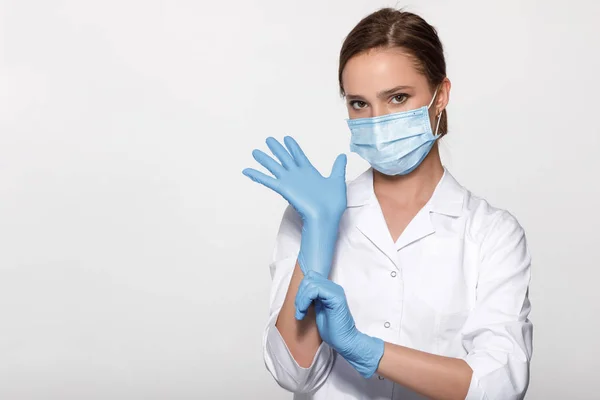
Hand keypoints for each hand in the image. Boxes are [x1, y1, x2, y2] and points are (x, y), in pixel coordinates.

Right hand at [243, 136, 346, 276]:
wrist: (327, 217)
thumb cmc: (333, 204)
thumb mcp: (337, 181)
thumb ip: (338, 167)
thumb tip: (343, 156)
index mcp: (309, 173)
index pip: (298, 156)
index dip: (292, 147)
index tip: (286, 138)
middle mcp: (297, 176)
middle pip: (284, 158)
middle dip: (277, 149)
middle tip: (269, 139)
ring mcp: (290, 182)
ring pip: (274, 167)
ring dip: (264, 159)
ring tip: (255, 152)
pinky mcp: (284, 189)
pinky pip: (268, 181)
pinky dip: (257, 175)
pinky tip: (246, 170)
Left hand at [295, 271, 384, 378]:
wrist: (344, 341)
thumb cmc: (332, 329)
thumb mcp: (318, 310)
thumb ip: (312, 299)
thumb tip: (301, 291)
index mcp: (329, 289)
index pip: (311, 277)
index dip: (301, 290)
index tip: (299, 307)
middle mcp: (333, 287)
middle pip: (309, 278)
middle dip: (299, 294)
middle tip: (299, 311)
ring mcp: (335, 291)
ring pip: (310, 283)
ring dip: (301, 299)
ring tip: (301, 313)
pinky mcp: (336, 297)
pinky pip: (315, 290)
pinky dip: (305, 300)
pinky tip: (304, 312)